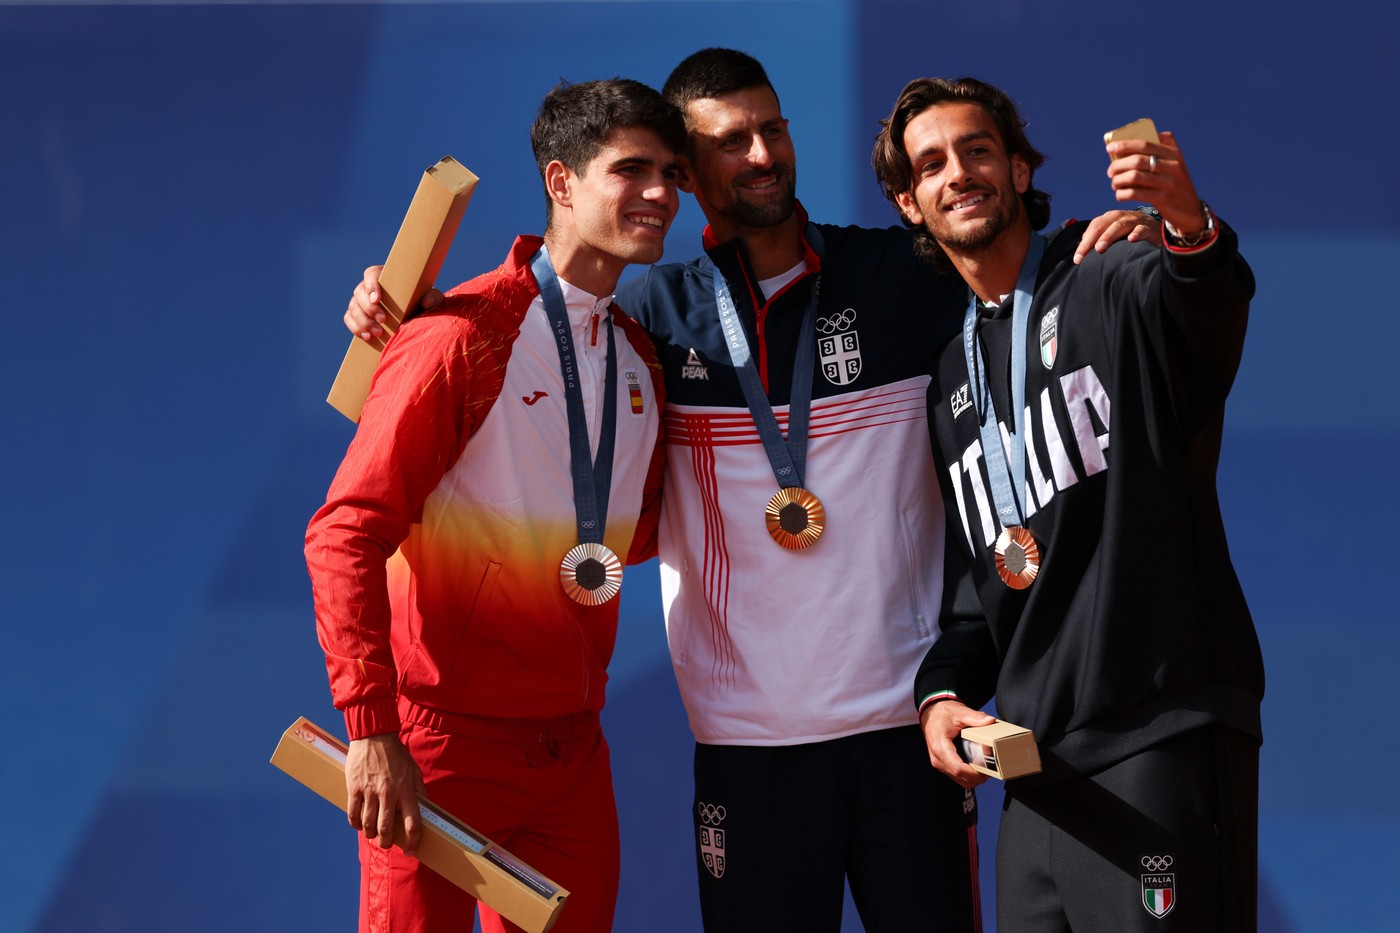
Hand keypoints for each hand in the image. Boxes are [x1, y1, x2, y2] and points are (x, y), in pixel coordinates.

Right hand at [344, 265, 444, 340]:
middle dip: (369, 309)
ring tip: (378, 333)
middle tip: (383, 321)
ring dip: (363, 321)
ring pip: (353, 307)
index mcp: (384, 276)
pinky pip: (349, 319)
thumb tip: (427, 302)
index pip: (371, 274)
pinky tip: (367, 337)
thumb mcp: (431, 298)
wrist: (413, 315)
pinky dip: (356, 328)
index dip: (371, 285)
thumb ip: (433, 297)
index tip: (377, 298)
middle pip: (359, 293)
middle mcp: (368, 287)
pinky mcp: (356, 314)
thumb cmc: (421, 301)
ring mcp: (360, 300)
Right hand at [345, 733, 425, 855]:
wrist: (374, 736)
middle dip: (386, 842)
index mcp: (407, 791)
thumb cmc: (396, 755)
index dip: (413, 841)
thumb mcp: (414, 771)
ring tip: (372, 834)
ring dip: (370, 834)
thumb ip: (420, 791)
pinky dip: (355, 824)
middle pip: (386, 830)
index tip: (410, 850)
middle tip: (385, 844)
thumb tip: (425, 809)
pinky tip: (358, 824)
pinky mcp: (355, 788)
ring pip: (368, 825)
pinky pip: (353, 814)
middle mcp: (389, 794)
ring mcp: (370, 791)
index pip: (413, 823)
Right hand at [920, 700, 994, 788]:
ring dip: (974, 778)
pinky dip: (969, 776)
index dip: (975, 772)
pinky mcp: (942, 764)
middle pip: (960, 777)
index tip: (988, 768)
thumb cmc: (943, 714)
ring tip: (986, 768)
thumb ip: (976, 717)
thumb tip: (990, 720)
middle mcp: (937, 758)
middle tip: (992, 768)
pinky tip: (978, 768)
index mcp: (940, 746)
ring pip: (959, 780)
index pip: (958, 768)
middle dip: (978, 777)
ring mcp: (939, 763)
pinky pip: (956, 776)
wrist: (931, 713)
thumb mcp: (960, 713)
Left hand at [1073, 209, 1161, 264]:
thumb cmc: (1129, 233)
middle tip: (1083, 254)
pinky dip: (1137, 233)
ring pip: (1119, 226)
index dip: (1083, 244)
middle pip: (1102, 226)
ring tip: (1100, 248)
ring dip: (1108, 236)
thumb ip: (1097, 241)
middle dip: (1091, 240)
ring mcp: (1134, 221)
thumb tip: (1079, 253)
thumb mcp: (1113, 236)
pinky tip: (1131, 240)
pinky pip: (1142, 229)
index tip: (1077, 260)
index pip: (1093, 229)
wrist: (1156, 228)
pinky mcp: (1149, 227)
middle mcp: (1120, 217)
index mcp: (1108, 219)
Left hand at [1105, 130, 1205, 237]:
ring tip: (1114, 184)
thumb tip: (1140, 135)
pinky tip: (1119, 195)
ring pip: (1134, 177)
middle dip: (1118, 165)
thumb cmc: (1176, 184)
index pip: (1145, 144)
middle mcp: (1173, 166)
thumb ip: (1164, 147)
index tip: (1109, 148)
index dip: (1125, 145)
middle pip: (1137, 161)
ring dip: (1118, 180)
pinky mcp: (1163, 199)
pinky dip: (1122, 194)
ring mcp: (1168, 183)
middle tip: (1110, 172)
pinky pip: (1135, 194)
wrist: (1191, 211)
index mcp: (1174, 154)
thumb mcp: (1176, 163)